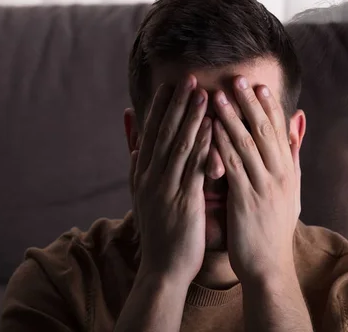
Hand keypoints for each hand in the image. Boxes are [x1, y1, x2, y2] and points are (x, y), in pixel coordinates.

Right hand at [130, 75, 211, 284]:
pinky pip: (194, 168)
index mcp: (141, 175)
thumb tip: (135, 141)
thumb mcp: (142, 196)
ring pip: (178, 146)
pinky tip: (213, 128)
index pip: (150, 134)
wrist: (163, 269)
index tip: (170, 85)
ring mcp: (165, 189)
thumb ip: (139, 165)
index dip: (160, 107)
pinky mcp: (184, 202)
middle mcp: (150, 178)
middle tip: (189, 78)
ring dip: (191, 118)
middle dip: (177, 104)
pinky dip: (203, 146)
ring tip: (203, 93)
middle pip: (164, 134)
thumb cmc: (159, 232)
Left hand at [212, 76, 300, 283]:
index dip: (269, 107)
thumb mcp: (292, 192)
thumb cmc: (275, 229)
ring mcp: (264, 187)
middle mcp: (279, 175)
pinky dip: (220, 146)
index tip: (258, 85)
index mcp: (288, 171)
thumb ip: (292, 158)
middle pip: (263, 132)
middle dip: (249, 104)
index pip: (279, 132)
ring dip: (231, 119)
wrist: (270, 266)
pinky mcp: (245, 201)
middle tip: (236, 79)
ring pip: (246, 145)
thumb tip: (297, 130)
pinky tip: (208, 131)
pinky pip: (232, 168)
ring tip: (217, 96)